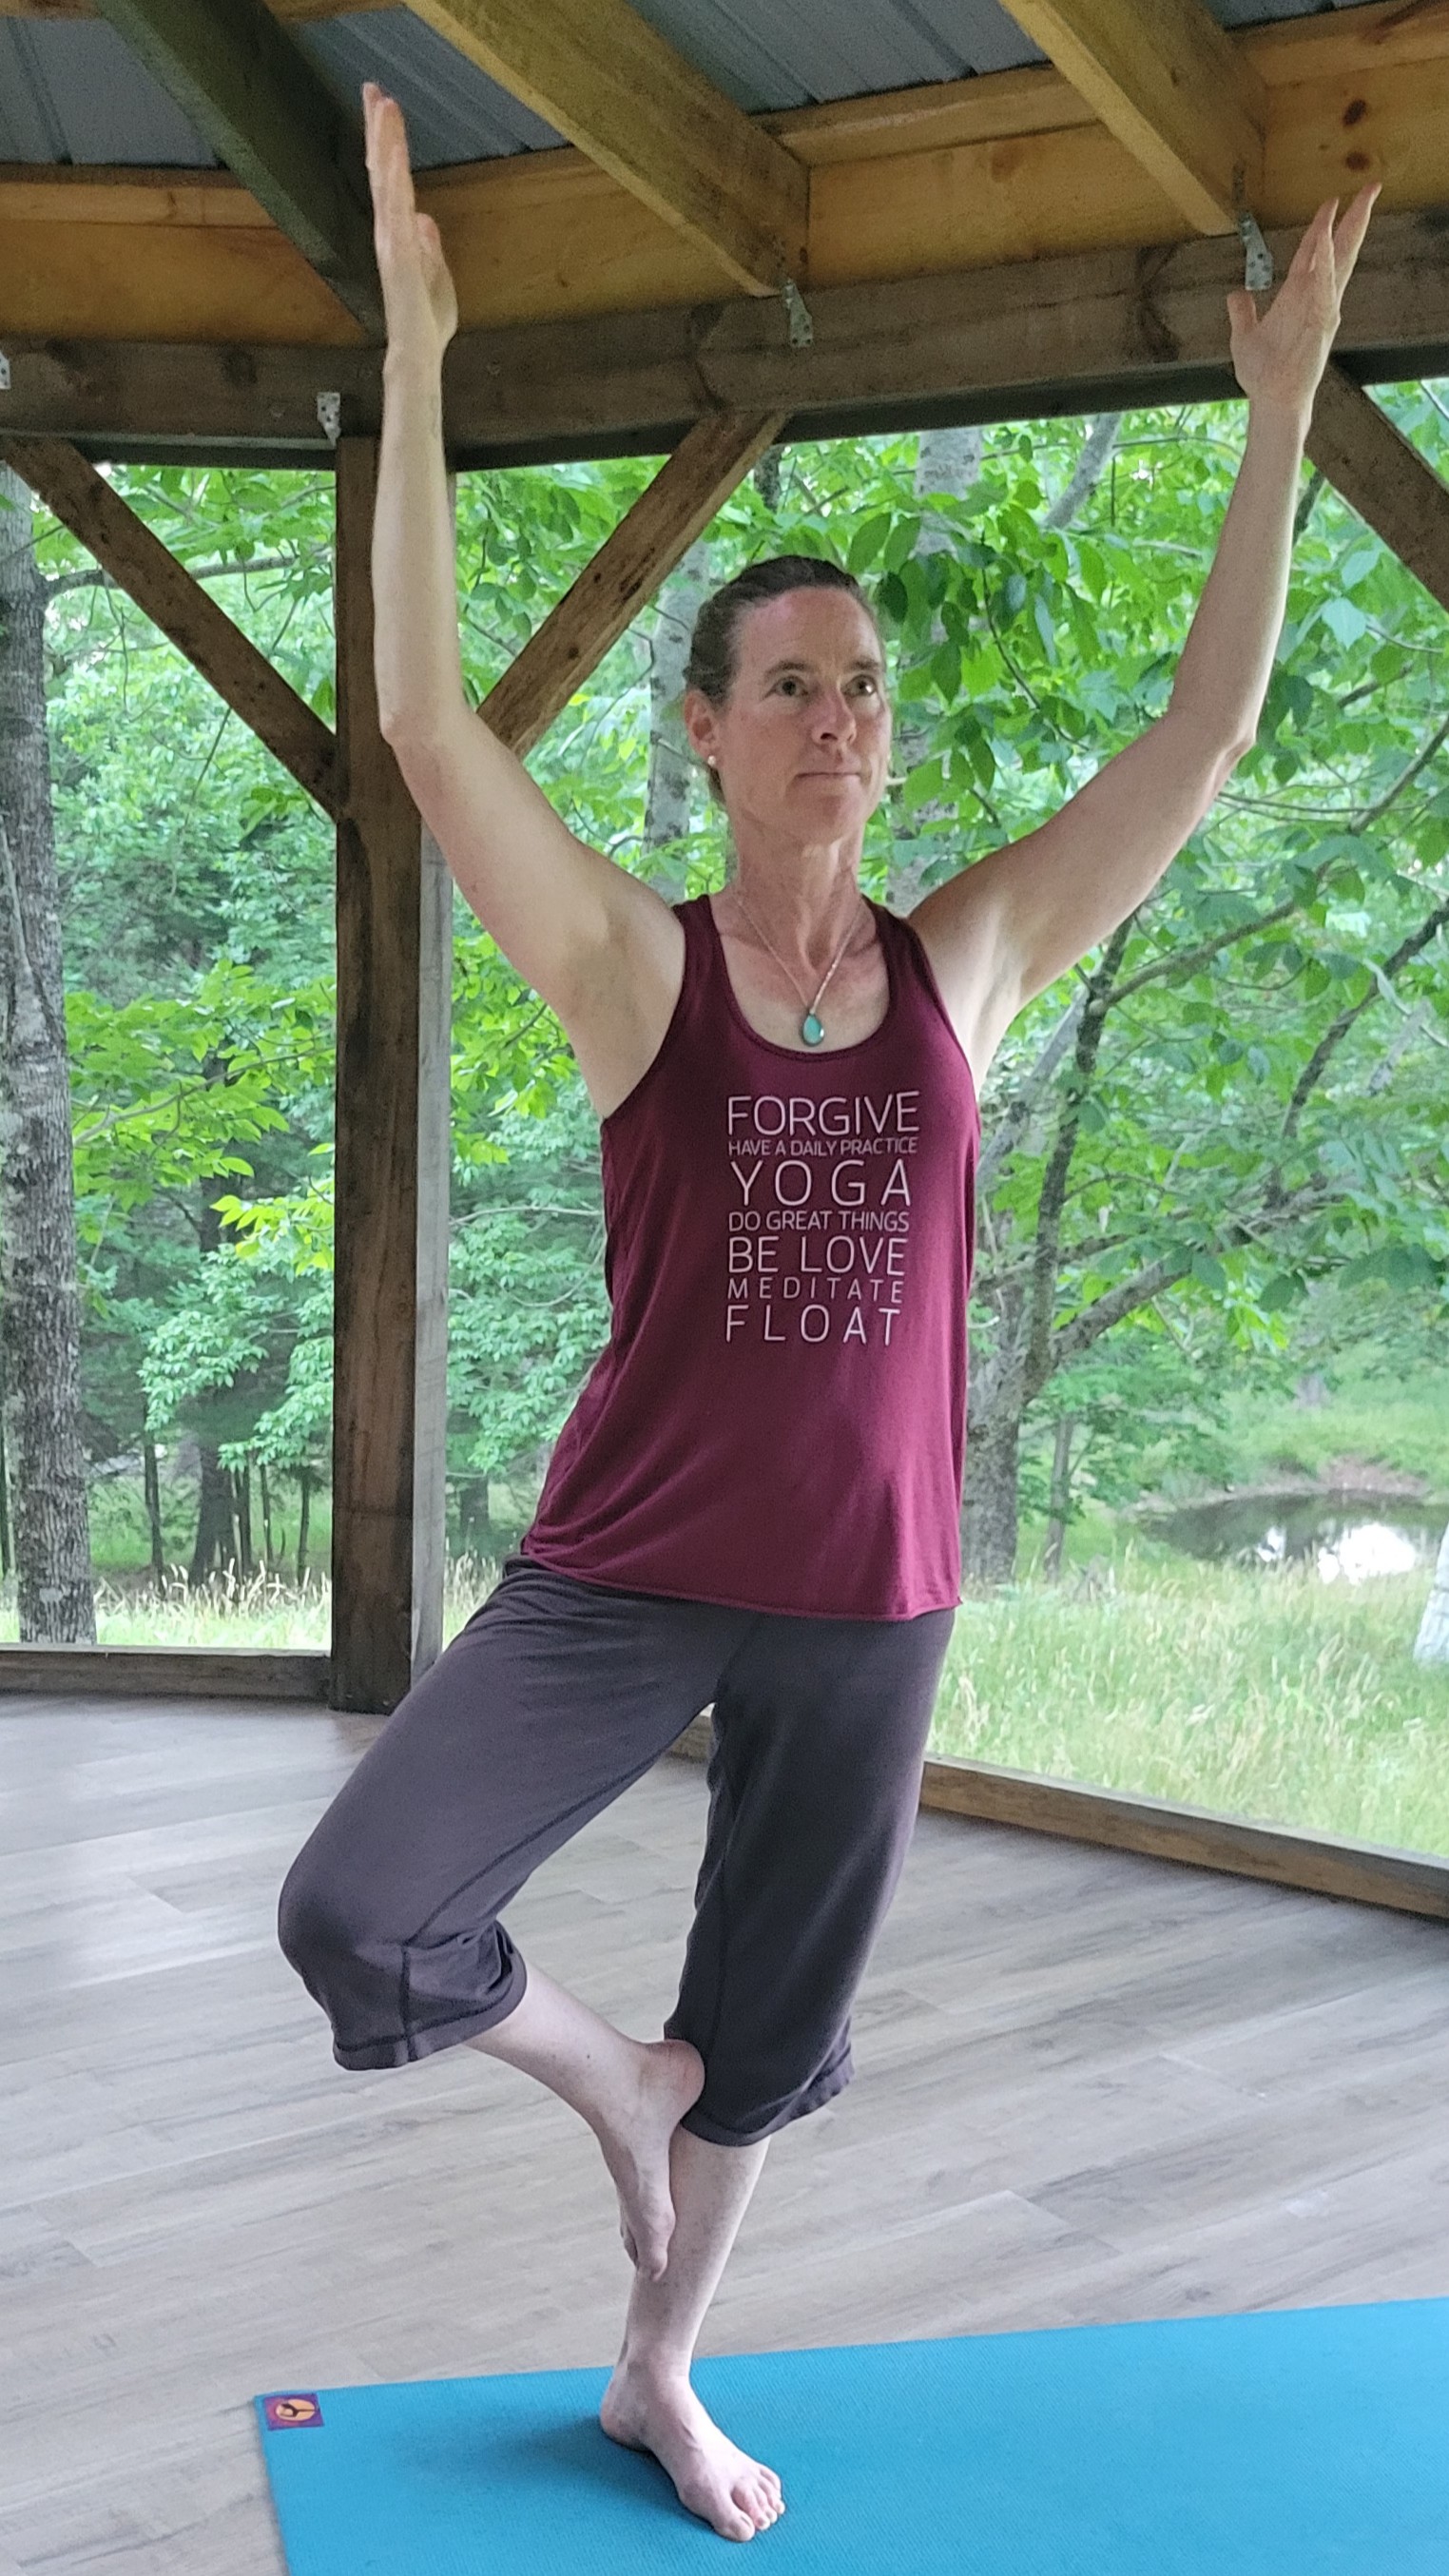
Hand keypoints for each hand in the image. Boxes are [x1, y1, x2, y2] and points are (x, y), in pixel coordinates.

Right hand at [362, 80, 458, 367]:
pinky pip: (395, 209)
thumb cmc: (427, 321)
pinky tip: (393, 153)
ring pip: (386, 182)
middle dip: (378, 130)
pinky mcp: (396, 254)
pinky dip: (393, 180)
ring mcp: (391, 240)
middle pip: (383, 170)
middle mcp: (390, 230)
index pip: (393, 179)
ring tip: (383, 105)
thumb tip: (425, 218)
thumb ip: (429, 246)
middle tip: (373, 89)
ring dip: (384, 143)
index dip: (388, 144)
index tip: (385, 107)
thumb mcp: (436, 275)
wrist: (420, 353)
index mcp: (401, 232)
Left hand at [1227, 184, 1378, 423]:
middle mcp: (1315, 297)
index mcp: (1298, 294)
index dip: (1322, 225)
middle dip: (1355, 217)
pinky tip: (1328, 245)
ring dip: (1348, 232)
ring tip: (1358, 203)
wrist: (1271, 398)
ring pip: (1340, 262)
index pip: (1313, 251)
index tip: (1332, 201)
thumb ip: (1242, 312)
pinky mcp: (1321, 324)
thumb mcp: (1244, 335)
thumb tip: (1235, 294)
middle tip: (1371, 187)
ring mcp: (1322, 308)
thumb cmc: (1263, 373)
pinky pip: (1326, 289)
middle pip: (1340, 248)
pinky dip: (1327, 267)